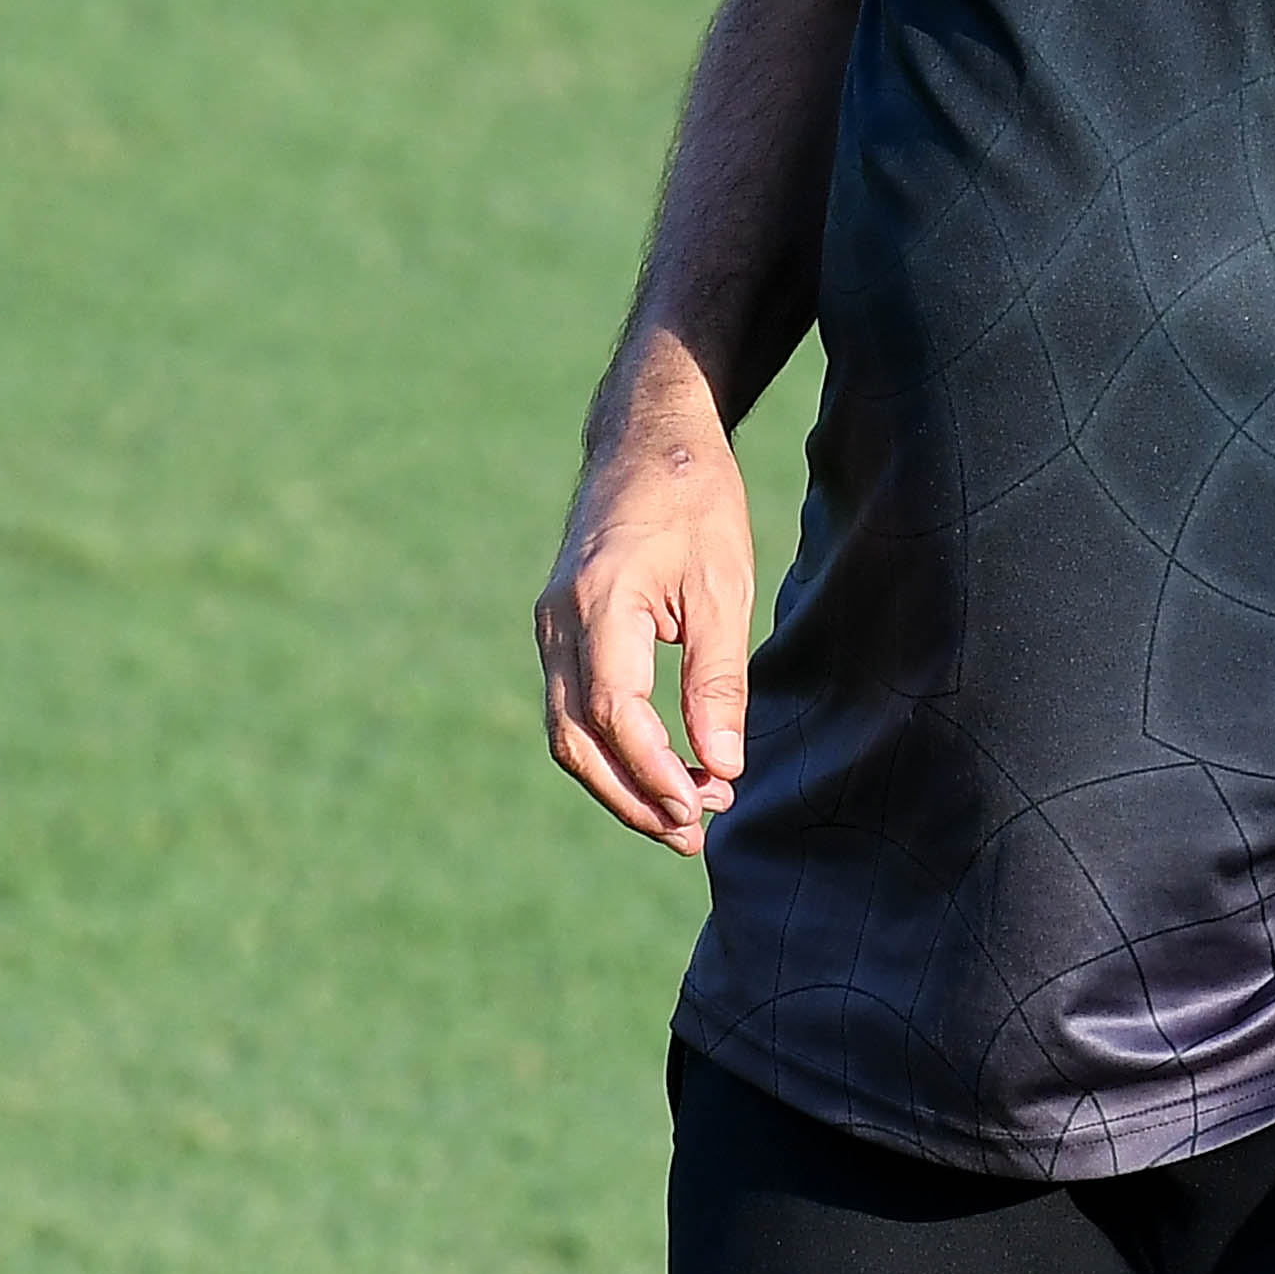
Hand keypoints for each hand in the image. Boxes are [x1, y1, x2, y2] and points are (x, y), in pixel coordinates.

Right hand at [536, 353, 755, 854]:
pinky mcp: (559, 629)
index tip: (705, 807)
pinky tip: (659, 768)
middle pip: (576, 739)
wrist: (648, 438)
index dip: (656, 774)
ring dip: (619, 782)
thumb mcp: (724, 588)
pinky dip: (610, 749)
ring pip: (566, 731)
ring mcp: (550, 625)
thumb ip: (718, 682)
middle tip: (692, 835)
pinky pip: (571, 707)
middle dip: (631, 797)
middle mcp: (558, 621)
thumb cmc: (696, 503)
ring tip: (681, 816)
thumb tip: (721, 768)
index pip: (614, 715)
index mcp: (599, 603)